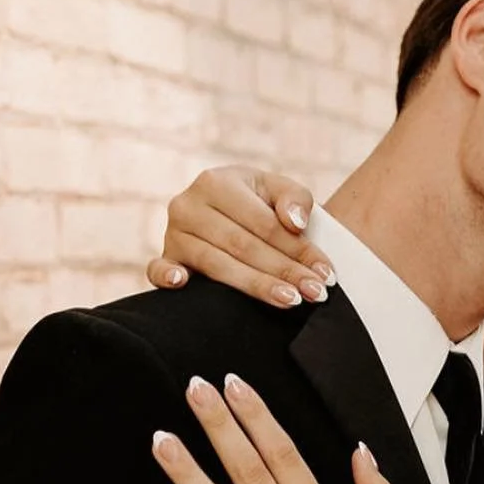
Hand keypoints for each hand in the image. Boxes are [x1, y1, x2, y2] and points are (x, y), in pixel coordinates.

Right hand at [145, 167, 334, 307]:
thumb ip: (294, 198)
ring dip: (256, 286)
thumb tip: (294, 223)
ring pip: (218, 265)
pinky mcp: (166, 257)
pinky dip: (166, 276)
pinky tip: (182, 283)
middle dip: (284, 272)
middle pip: (244, 247)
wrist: (229, 212)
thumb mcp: (278, 190)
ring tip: (292, 300)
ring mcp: (173, 233)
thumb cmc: (258, 203)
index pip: (264, 224)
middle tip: (316, 293)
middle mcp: (188, 205)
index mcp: (216, 182)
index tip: (326, 273)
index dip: (298, 250)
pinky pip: (157, 269)